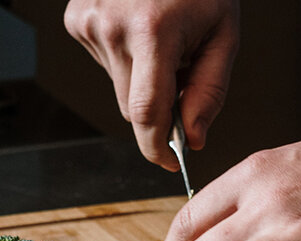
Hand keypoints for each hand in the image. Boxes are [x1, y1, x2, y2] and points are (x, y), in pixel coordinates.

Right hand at [63, 0, 239, 170]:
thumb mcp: (223, 35)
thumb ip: (209, 92)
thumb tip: (193, 139)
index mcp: (152, 32)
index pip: (146, 114)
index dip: (157, 148)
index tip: (170, 162)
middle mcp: (112, 26)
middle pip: (133, 108)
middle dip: (158, 109)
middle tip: (181, 75)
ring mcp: (89, 21)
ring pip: (119, 89)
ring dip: (142, 81)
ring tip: (161, 42)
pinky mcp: (76, 19)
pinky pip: (106, 65)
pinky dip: (125, 60)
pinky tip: (139, 30)